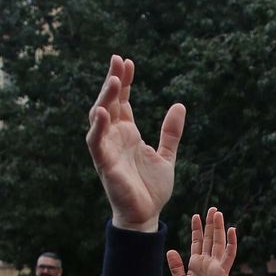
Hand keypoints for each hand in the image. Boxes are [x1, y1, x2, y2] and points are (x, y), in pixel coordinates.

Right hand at [86, 55, 185, 231]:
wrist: (147, 215)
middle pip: (110, 102)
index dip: (124, 81)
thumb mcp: (167, 155)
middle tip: (117, 60)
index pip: (123, 101)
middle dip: (113, 81)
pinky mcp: (104, 164)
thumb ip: (170, 132)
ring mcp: (108, 149)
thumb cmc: (152, 188)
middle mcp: (115, 138)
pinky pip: (96, 142)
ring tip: (114, 79)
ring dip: (105, 98)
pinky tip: (103, 111)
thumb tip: (179, 105)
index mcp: (128, 133)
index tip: (127, 61)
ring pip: (100, 117)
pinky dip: (98, 127)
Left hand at [167, 207, 238, 275]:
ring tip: (219, 213)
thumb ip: (176, 266)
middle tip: (212, 208)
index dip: (197, 229)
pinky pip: (228, 254)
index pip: (197, 242)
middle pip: (209, 238)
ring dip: (219, 228)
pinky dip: (231, 242)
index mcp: (196, 263)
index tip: (196, 216)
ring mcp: (216, 265)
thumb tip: (170, 250)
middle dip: (210, 224)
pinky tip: (233, 230)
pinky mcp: (222, 271)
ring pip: (218, 242)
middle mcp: (207, 261)